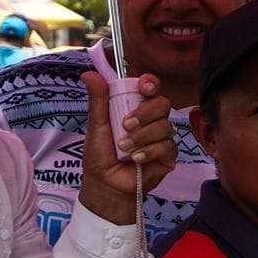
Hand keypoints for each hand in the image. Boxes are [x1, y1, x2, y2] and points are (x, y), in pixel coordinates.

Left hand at [78, 72, 177, 221]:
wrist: (106, 184)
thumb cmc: (100, 155)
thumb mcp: (97, 125)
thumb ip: (98, 100)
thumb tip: (89, 73)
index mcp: (136, 108)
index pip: (151, 88)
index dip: (151, 83)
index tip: (144, 86)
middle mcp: (152, 120)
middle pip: (163, 104)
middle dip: (145, 113)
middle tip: (126, 125)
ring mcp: (162, 138)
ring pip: (165, 126)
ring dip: (142, 137)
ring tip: (124, 149)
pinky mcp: (169, 156)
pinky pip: (167, 146)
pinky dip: (149, 152)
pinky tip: (136, 159)